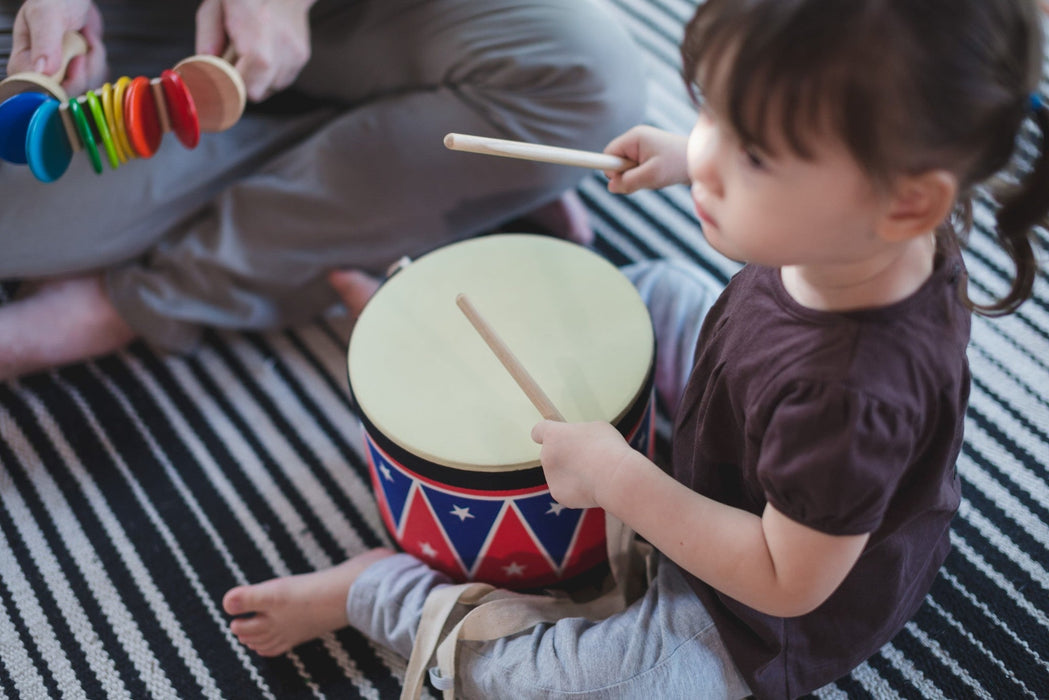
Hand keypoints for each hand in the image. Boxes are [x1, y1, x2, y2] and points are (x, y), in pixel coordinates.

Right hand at [9, 0, 106, 95]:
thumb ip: (45, 42)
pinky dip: (99, 61)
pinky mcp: (78, 77)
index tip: (77, 58)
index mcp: (23, 65)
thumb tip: (43, 70)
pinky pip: (96, 82)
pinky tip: (90, 44)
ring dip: (94, 60)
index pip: (45, 92)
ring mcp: (61, 77)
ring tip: (84, 38)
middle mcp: (42, 76)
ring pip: (86, 88)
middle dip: (85, 67)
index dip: (67, 81)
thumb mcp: (47, 16)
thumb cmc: (54, 0)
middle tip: (82, 41)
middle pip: (70, 94)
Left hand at [196, 0, 313, 101]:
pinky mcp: (302, 57)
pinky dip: (270, 75)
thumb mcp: (217, 3)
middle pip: (256, 92)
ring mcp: (294, 53)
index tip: (217, 82)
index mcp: (255, 31)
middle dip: (241, 85)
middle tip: (231, 66)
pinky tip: (264, 54)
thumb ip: (208, 35)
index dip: (228, 88)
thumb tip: (205, 64)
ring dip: (256, 80)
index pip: (242, 82)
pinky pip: (282, 81)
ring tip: (249, 56)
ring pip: (270, 90)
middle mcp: (280, 46)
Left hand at [530, 420, 633, 509]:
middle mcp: (546, 455)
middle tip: (586, 458)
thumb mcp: (596, 428)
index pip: (538, 431)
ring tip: (595, 474)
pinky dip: (577, 490)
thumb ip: (580, 434)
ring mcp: (550, 477)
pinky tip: (593, 487)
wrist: (615, 477)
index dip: (545, 434)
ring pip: (560, 474)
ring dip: (572, 473)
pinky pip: (567, 490)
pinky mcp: (558, 495)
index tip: (554, 437)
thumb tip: (578, 440)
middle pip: (550, 454)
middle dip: (564, 456)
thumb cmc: (608, 447)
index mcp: (553, 435)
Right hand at [603, 126, 689, 193]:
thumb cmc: (677, 164)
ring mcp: (642, 146)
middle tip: (645, 180)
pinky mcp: (648, 155)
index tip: (622, 180)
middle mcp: (636, 139)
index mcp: (634, 138)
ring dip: (636, 178)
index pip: (608, 153)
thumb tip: (610, 186)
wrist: (700, 161)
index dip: (611, 170)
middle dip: (626, 176)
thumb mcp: (651, 176)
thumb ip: (628, 181)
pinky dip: (643, 177)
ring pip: (626, 169)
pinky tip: (657, 176)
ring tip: (655, 177)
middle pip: (616, 162)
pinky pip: (636, 170)